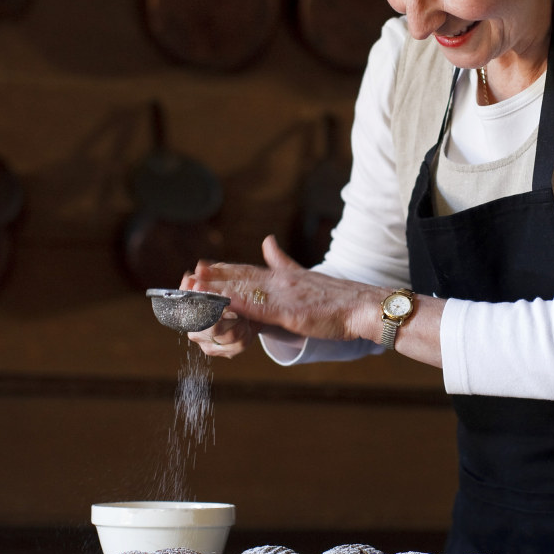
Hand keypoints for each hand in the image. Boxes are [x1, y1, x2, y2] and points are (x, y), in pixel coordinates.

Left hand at [180, 235, 374, 357]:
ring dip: (219, 291)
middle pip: (241, 277)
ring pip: (245, 292)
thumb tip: (268, 241)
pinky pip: (260, 309)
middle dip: (214, 277)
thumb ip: (283, 260)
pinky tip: (223, 307)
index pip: (247, 270)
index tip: (201, 266)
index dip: (223, 269)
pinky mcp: (291, 312)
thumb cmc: (339, 298)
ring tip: (195, 289)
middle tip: (189, 274)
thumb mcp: (306, 275)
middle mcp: (282, 282)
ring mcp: (285, 296)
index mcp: (285, 276)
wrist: (364, 306)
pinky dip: (239, 307)